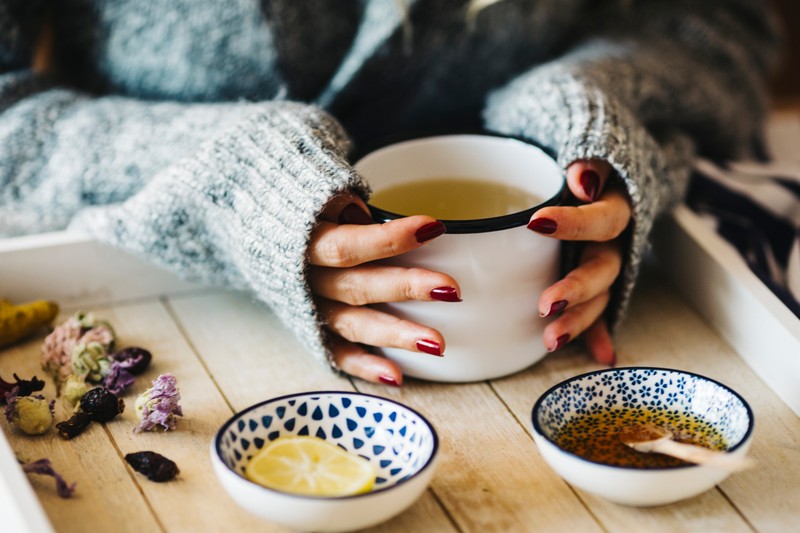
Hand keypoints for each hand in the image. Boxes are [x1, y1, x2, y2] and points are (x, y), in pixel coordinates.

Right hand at [307, 192, 460, 385]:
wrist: (256, 234)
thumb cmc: (301, 210)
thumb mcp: (312, 192)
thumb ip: (341, 203)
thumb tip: (374, 218)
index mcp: (302, 242)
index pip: (346, 244)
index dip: (388, 238)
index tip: (433, 227)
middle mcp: (304, 280)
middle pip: (356, 287)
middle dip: (405, 289)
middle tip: (451, 290)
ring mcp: (308, 310)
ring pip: (352, 325)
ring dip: (395, 335)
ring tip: (437, 344)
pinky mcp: (312, 332)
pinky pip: (339, 354)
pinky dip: (366, 367)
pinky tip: (397, 376)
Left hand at [527, 160, 631, 365]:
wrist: (595, 173)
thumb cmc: (583, 164)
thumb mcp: (589, 150)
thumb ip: (588, 163)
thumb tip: (584, 179)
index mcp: (615, 208)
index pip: (603, 219)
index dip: (574, 223)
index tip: (536, 224)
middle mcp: (614, 243)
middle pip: (604, 270)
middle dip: (577, 289)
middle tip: (547, 304)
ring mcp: (605, 267)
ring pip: (599, 298)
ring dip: (579, 321)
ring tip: (551, 340)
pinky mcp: (594, 285)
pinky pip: (598, 314)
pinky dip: (597, 335)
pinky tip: (601, 356)